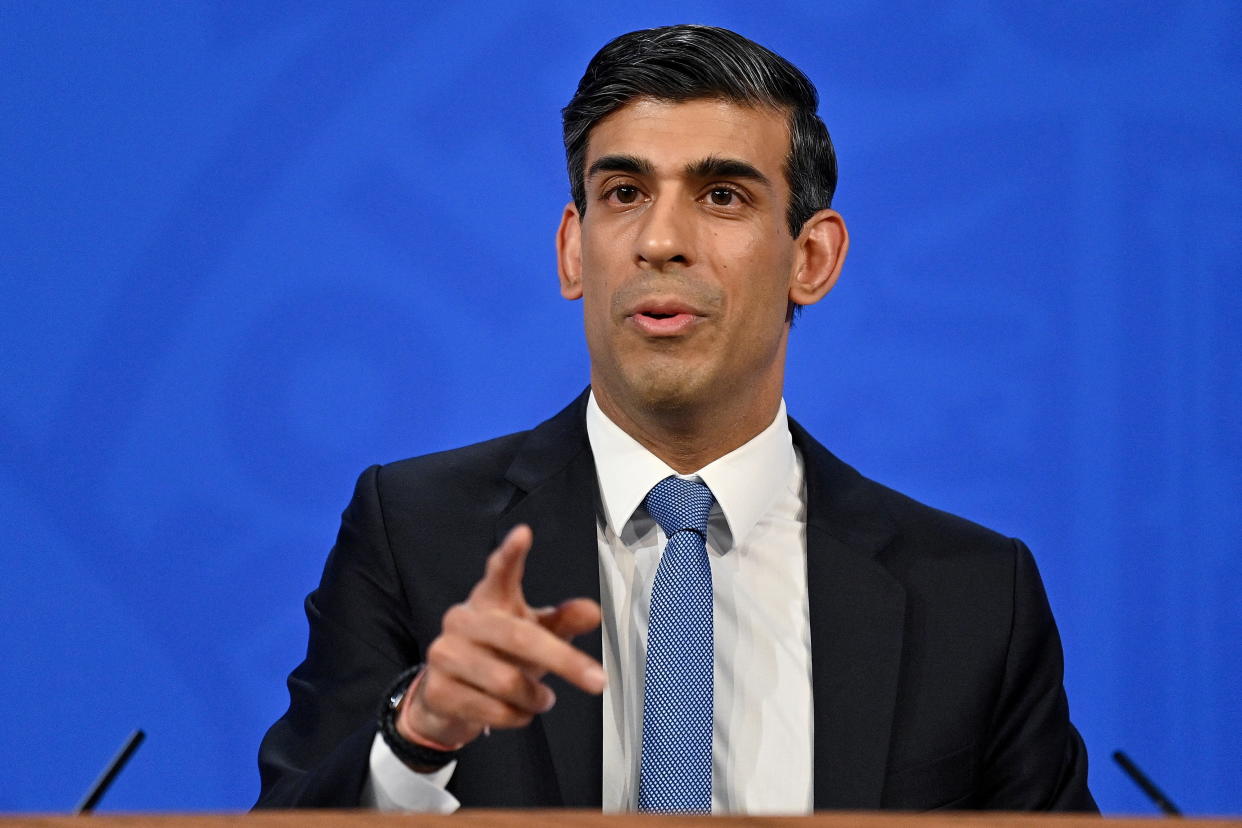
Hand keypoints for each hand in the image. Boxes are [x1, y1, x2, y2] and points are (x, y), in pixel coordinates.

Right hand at [396, 524, 604, 751]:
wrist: (446, 698)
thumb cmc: (498, 655)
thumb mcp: (533, 635)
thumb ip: (563, 622)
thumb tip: (593, 612)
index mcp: (489, 599)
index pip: (499, 571)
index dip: (511, 554)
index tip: (524, 534)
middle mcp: (463, 620)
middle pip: (521, 638)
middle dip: (565, 661)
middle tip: (598, 680)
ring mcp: (445, 654)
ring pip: (508, 682)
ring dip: (536, 698)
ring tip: (542, 700)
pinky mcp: (438, 690)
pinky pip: (493, 710)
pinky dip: (517, 718)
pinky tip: (517, 712)